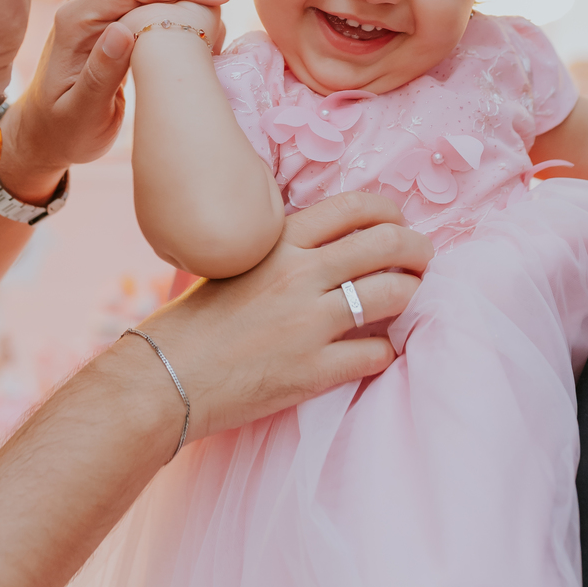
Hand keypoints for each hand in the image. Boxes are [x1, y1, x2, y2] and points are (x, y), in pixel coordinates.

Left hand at [0, 0, 230, 200]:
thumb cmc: (63, 130)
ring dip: (187, 2)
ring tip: (219, 24)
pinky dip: (178, 14)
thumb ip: (100, 75)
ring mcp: (100, 8)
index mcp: (75, 19)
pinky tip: (203, 29)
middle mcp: (85, 3)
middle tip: (228, 9)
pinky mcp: (114, 18)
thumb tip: (123, 31)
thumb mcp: (80, 113)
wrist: (46, 132)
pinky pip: (151, 6)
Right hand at [133, 191, 432, 438]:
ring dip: (411, 295)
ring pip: (393, 293)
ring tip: (409, 300)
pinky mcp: (313, 370)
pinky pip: (377, 352)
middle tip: (423, 260)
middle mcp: (300, 275)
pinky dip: (387, 350)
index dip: (390, 212)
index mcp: (279, 242)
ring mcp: (309, 323)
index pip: (356, 207)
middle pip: (387, 244)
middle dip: (418, 250)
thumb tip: (328, 245)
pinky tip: (381, 350)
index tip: (398, 224)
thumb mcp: (235, 264)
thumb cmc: (194, 323)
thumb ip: (283, 251)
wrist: (164, 379)